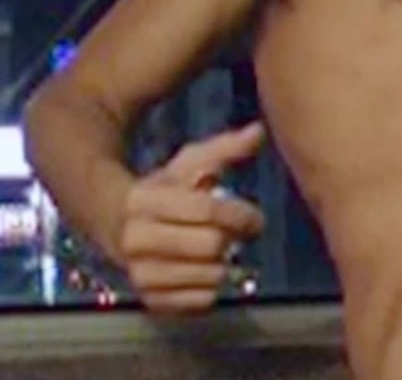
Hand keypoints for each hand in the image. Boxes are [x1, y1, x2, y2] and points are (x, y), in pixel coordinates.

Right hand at [115, 122, 266, 314]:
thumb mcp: (188, 165)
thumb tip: (258, 131)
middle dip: (233, 238)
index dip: (241, 215)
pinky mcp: (149, 300)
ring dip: (224, 263)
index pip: (208, 211)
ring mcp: (139, 273)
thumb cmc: (161, 191)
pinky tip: (203, 269)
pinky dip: (211, 287)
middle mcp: (135, 239)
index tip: (254, 218)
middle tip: (237, 233)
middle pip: (212, 245)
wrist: (112, 224)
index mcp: (144, 201)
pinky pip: (201, 301)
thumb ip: (224, 149)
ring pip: (211, 275)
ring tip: (216, 250)